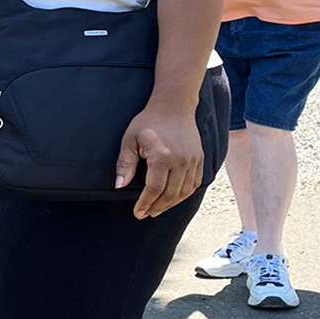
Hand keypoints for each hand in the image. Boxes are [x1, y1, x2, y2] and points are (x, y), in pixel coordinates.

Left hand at [115, 100, 203, 219]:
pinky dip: (184, 195)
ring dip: (170, 204)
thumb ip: (125, 163)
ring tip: (157, 209)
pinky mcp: (200, 159)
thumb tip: (119, 186)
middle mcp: (181, 161)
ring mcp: (193, 160)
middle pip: (170, 195)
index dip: (145, 204)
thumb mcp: (130, 139)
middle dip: (156, 208)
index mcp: (162, 156)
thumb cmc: (149, 121)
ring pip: (184, 192)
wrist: (174, 105)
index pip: (154, 189)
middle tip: (146, 214)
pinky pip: (194, 184)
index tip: (137, 212)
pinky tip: (173, 198)